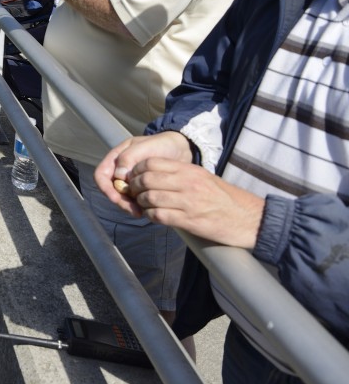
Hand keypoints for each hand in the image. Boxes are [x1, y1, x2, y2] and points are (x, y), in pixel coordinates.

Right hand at [94, 132, 193, 213]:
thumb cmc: (162, 144)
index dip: (105, 188)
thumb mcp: (145, 146)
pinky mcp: (141, 188)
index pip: (101, 175)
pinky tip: (148, 209)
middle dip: (120, 201)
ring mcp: (131, 180)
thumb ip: (129, 157)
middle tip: (134, 210)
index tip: (116, 198)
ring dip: (129, 206)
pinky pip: (134, 200)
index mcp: (116, 158)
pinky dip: (139, 206)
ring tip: (142, 211)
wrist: (180, 150)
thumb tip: (118, 176)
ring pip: (122, 197)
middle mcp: (120, 170)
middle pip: (111, 190)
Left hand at [121, 158, 264, 247]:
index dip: (138, 170)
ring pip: (150, 198)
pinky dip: (151, 216)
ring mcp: (188, 202)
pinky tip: (153, 216)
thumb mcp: (203, 177)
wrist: (249, 218)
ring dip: (141, 202)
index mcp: (190, 170)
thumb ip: (180, 174)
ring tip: (144, 205)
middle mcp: (188, 183)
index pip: (152, 162)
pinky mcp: (190, 221)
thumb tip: (152, 174)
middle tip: (134, 192)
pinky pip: (159, 216)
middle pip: (147, 179)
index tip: (134, 177)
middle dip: (135, 186)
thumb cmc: (225, 198)